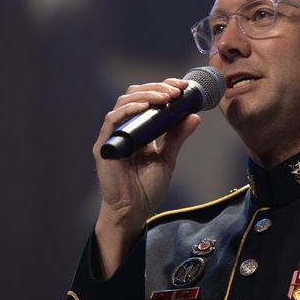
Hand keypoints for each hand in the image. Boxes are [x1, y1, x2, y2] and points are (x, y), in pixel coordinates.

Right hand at [91, 77, 200, 277]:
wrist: (133, 212)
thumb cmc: (146, 188)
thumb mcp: (168, 158)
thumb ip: (177, 137)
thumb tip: (194, 116)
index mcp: (139, 129)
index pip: (148, 99)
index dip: (163, 88)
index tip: (183, 87)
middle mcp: (125, 128)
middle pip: (135, 95)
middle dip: (157, 88)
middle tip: (177, 89)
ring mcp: (113, 136)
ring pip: (124, 102)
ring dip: (146, 96)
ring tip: (166, 97)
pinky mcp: (105, 146)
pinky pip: (112, 120)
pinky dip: (128, 110)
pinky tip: (144, 108)